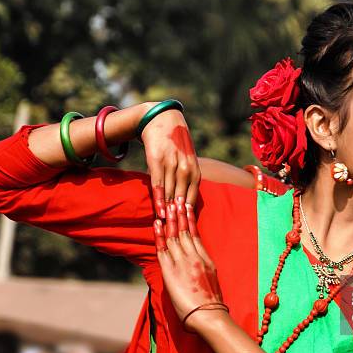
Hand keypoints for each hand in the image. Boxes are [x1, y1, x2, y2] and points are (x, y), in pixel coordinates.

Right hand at [141, 104, 200, 218]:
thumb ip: (188, 178)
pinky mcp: (158, 160)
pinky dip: (160, 198)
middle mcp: (186, 168)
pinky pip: (159, 183)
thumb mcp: (188, 159)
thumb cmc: (175, 143)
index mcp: (195, 170)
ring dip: (169, 210)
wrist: (162, 119)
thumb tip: (187, 200)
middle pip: (182, 197)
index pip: (193, 197)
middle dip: (180, 216)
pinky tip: (160, 210)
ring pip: (171, 192)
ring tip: (168, 226)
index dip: (189, 214)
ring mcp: (172, 164)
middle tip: (177, 233)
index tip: (187, 228)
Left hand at [153, 200, 225, 332]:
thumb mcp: (211, 283)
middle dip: (179, 214)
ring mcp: (183, 263)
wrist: (210, 315)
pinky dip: (159, 235)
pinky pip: (163, 249)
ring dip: (169, 219)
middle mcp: (195, 257)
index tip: (187, 209)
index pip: (195, 236)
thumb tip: (198, 271)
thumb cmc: (212, 306)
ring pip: (174, 236)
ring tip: (166, 204)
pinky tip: (157, 223)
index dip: (189, 222)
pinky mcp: (171, 271)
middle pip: (184, 232)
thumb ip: (204, 272)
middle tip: (176, 198)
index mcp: (206, 260)